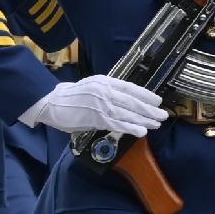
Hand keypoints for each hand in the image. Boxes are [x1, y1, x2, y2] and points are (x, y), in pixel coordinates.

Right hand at [25, 75, 168, 138]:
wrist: (51, 102)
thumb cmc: (72, 97)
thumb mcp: (93, 87)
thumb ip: (109, 93)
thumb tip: (127, 102)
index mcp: (105, 81)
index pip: (130, 88)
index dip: (146, 95)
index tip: (158, 101)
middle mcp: (105, 91)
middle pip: (132, 101)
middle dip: (149, 109)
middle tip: (163, 115)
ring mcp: (100, 104)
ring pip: (127, 113)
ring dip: (144, 120)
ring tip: (156, 124)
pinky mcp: (95, 118)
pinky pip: (117, 124)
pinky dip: (130, 127)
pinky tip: (141, 131)